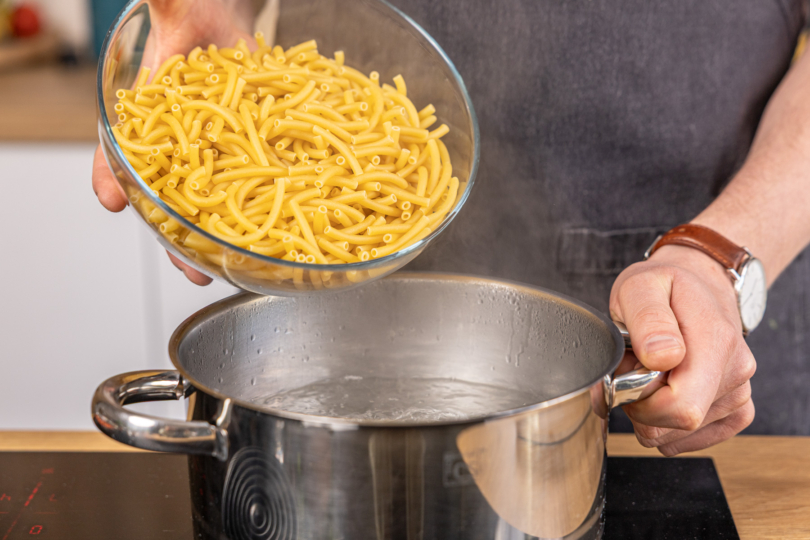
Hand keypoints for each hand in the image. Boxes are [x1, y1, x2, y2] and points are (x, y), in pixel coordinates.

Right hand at [92, 0, 259, 284]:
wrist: (226, 23)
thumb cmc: (187, 26)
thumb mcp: (171, 23)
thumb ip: (165, 29)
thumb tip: (162, 4)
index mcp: (156, 127)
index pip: (132, 166)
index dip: (129, 193)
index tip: (123, 211)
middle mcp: (187, 148)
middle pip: (178, 203)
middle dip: (185, 240)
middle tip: (196, 272)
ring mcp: (221, 155)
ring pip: (220, 206)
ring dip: (229, 238)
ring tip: (239, 269)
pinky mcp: (255, 152)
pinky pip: (264, 184)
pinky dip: (275, 207)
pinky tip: (290, 232)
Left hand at [609, 243, 755, 455]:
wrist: (697, 285)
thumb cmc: (664, 287)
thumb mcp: (641, 286)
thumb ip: (648, 319)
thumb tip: (662, 357)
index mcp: (715, 340)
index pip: (680, 407)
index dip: (640, 402)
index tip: (626, 374)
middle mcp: (736, 370)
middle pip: (678, 424)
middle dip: (640, 406)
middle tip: (633, 368)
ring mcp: (740, 392)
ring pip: (679, 435)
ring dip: (651, 413)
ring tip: (650, 373)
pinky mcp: (737, 410)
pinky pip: (690, 440)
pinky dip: (665, 424)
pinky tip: (663, 391)